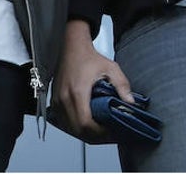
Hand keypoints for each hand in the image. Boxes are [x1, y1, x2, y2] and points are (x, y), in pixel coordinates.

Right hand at [56, 21, 133, 141]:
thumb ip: (122, 85)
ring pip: (70, 129)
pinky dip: (77, 128)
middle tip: (111, 135)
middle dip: (95, 136)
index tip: (112, 131)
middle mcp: (64, 100)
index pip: (85, 122)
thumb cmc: (89, 57)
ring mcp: (57, 103)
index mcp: (77, 92)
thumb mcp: (111, 68)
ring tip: (103, 132)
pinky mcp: (55, 103)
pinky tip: (90, 126)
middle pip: (78, 130)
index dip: (99, 132)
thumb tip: (131, 103)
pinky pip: (64, 123)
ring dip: (86, 134)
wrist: (71, 48)